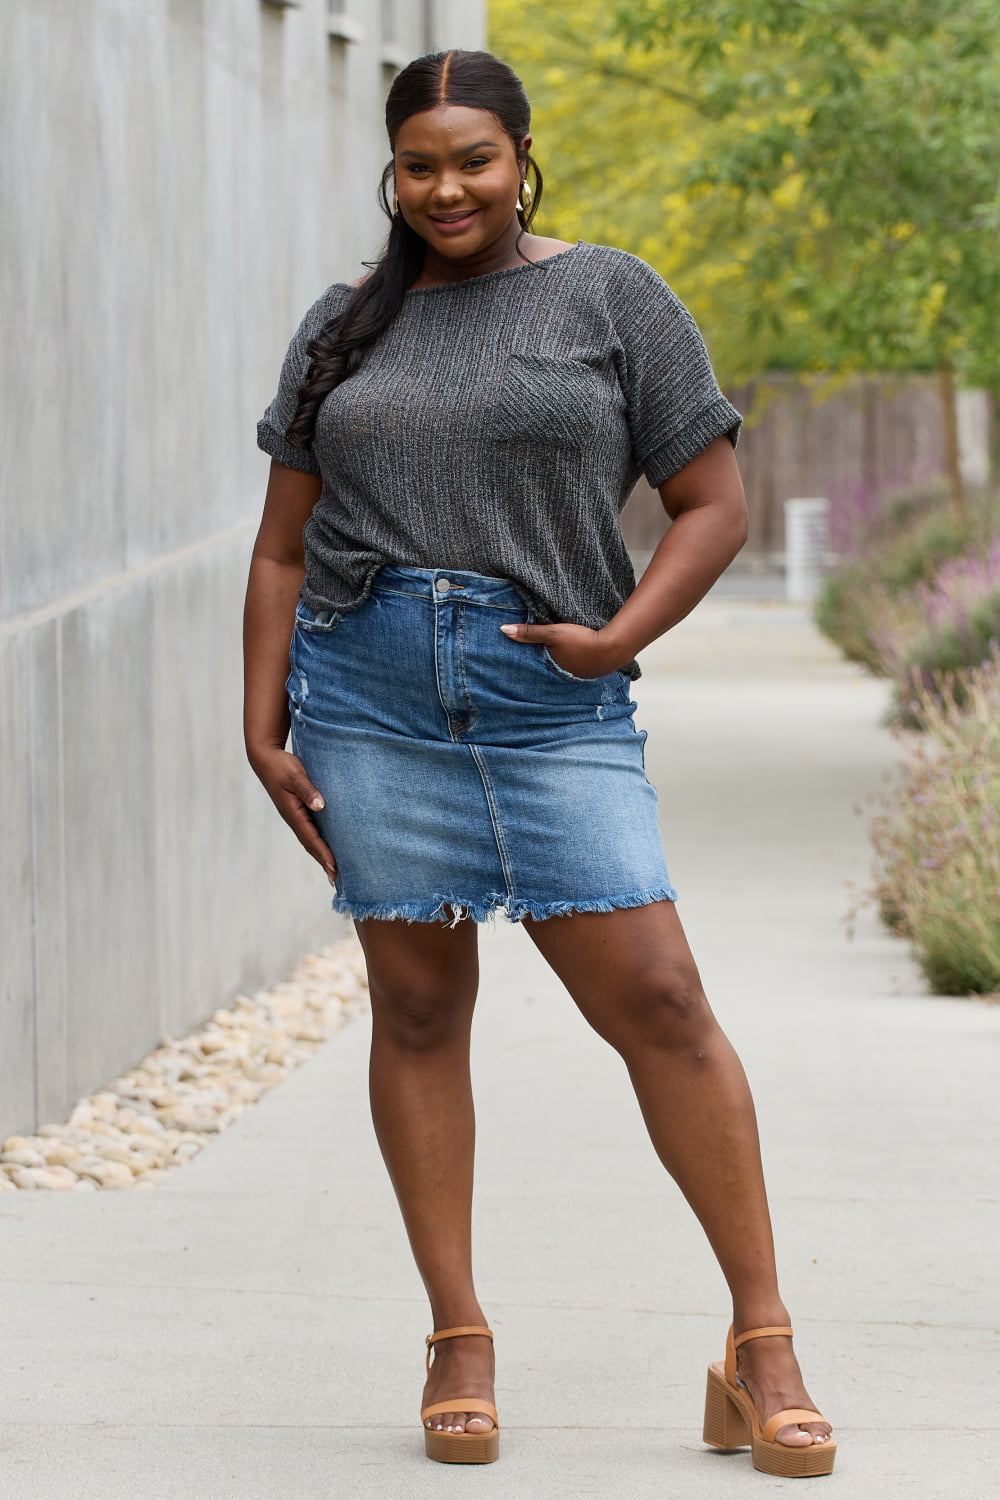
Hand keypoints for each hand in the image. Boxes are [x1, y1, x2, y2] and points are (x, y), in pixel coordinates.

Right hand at [249, 746, 336, 883]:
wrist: (265, 759)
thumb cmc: (282, 766)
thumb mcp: (295, 776)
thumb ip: (308, 790)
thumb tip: (320, 806)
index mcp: (293, 813)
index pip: (311, 838)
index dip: (324, 853)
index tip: (334, 867)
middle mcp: (293, 818)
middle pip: (310, 845)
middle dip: (322, 861)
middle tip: (335, 879)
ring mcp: (293, 815)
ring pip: (308, 840)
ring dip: (319, 855)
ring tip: (332, 869)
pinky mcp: (295, 810)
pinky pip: (308, 831)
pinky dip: (316, 842)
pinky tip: (324, 846)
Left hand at [500, 621, 627, 678]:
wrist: (613, 648)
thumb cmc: (582, 641)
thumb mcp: (553, 633)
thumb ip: (529, 632)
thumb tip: (503, 629)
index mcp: (549, 669)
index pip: (529, 667)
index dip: (520, 662)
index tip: (508, 658)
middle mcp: (559, 677)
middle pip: (542, 669)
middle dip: (534, 665)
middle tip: (522, 660)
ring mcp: (573, 676)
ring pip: (556, 669)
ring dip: (551, 664)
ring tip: (543, 658)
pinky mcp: (585, 672)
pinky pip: (569, 667)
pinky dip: (566, 663)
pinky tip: (566, 658)